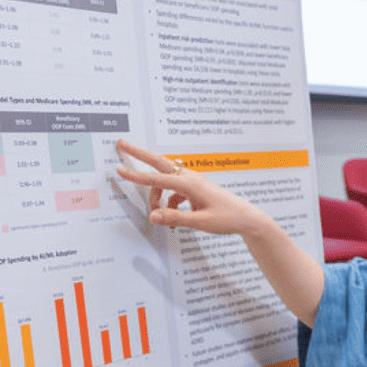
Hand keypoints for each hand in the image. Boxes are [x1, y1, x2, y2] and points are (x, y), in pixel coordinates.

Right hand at [115, 139, 324, 324]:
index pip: (156, 178)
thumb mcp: (200, 222)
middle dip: (139, 154)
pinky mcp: (194, 189)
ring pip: (165, 182)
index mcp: (189, 184)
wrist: (246, 217)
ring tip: (158, 214)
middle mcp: (189, 178)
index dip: (136, 175)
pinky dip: (168, 201)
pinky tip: (176, 217)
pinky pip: (173, 191)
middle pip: (158, 163)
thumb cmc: (226, 218)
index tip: (119, 169)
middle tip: (121, 144)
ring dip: (157, 195)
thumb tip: (153, 215)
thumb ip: (175, 218)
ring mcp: (192, 182)